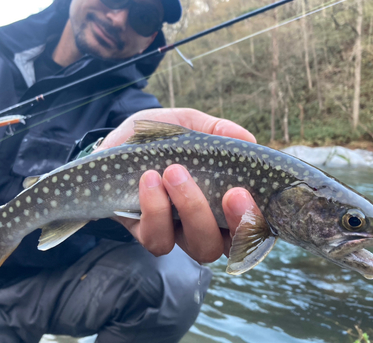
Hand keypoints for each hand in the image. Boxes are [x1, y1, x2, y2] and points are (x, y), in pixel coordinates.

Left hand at [96, 108, 260, 263]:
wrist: (117, 143)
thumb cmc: (161, 138)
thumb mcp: (188, 124)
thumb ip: (216, 130)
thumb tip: (248, 140)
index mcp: (226, 200)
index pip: (254, 224)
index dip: (255, 219)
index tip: (243, 192)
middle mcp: (208, 224)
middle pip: (232, 245)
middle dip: (235, 223)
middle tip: (230, 191)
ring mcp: (180, 232)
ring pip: (199, 247)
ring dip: (192, 210)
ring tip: (174, 172)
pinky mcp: (149, 234)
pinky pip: (158, 239)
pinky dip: (155, 209)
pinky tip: (148, 179)